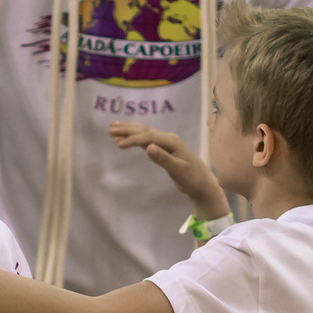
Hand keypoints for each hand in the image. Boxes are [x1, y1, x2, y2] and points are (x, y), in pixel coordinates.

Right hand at [106, 120, 227, 216]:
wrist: (203, 184)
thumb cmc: (192, 178)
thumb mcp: (178, 170)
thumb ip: (163, 159)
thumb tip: (148, 148)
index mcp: (171, 142)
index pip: (147, 137)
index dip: (132, 139)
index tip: (118, 144)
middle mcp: (168, 139)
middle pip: (144, 131)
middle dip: (127, 129)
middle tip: (110, 128)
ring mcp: (167, 143)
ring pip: (144, 133)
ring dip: (129, 130)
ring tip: (113, 128)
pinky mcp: (165, 149)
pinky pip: (147, 139)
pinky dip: (135, 138)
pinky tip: (127, 138)